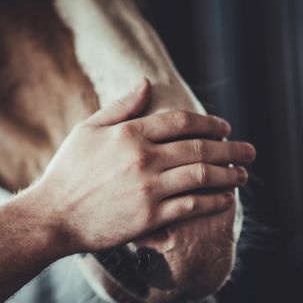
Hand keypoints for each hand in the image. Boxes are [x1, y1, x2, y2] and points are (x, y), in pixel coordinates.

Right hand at [29, 78, 254, 252]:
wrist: (53, 216)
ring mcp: (148, 189)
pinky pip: (191, 206)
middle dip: (231, 148)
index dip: (209, 122)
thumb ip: (119, 107)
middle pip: (199, 148)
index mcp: (129, 134)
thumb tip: (146, 84)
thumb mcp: (87, 130)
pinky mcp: (149, 218)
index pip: (180, 121)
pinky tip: (226, 199)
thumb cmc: (68, 172)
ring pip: (201, 176)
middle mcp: (142, 158)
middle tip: (250, 150)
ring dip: (229, 174)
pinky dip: (213, 201)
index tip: (225, 127)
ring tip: (243, 174)